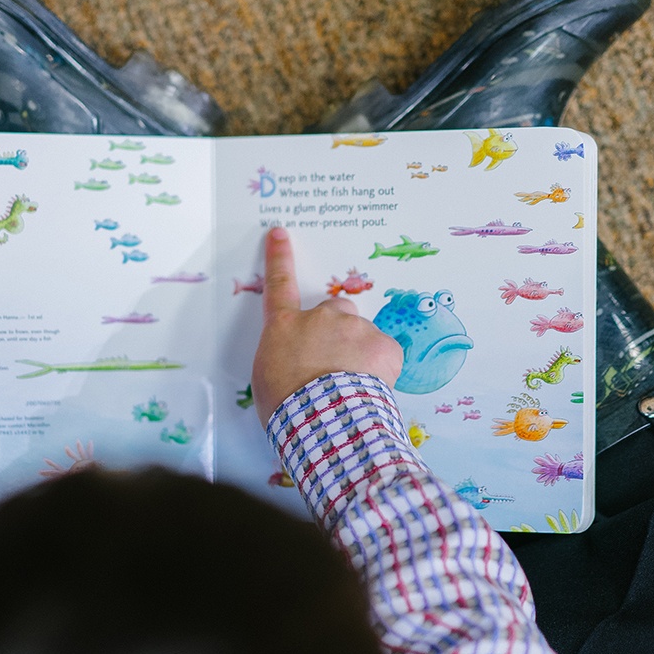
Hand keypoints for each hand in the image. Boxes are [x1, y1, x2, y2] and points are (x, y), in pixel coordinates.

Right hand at [251, 227, 402, 424]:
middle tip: (334, 362)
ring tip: (351, 386)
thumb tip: (297, 362)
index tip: (280, 234)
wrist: (321, 419)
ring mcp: (354, 328)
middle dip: (337, 330)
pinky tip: (370, 389)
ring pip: (363, 334)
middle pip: (335, 311)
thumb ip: (284, 356)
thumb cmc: (286, 406)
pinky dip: (381, 369)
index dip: (279, 257)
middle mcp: (321, 318)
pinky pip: (386, 354)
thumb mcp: (268, 378)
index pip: (279, 284)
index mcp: (285, 327)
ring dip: (360, 353)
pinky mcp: (384, 345)